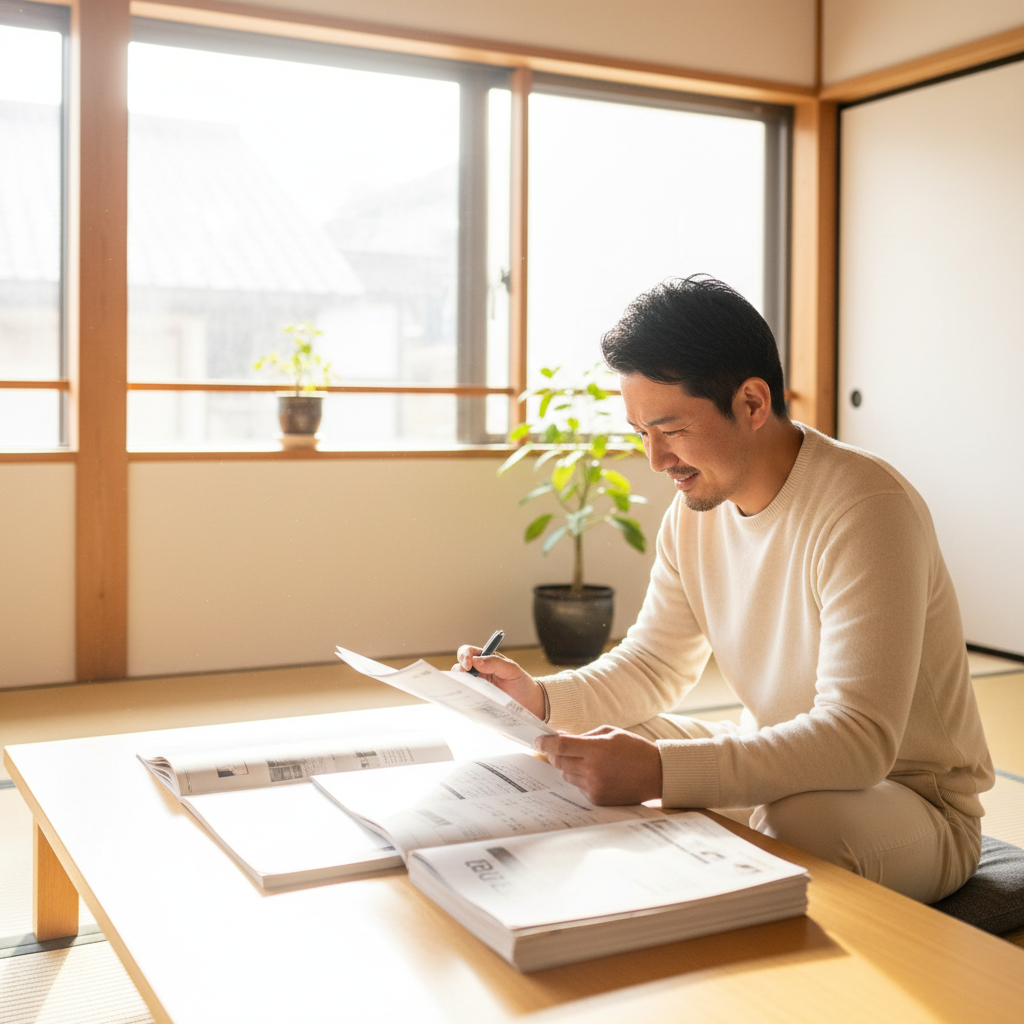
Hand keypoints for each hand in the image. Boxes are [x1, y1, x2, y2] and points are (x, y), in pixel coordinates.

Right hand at [453, 647, 545, 719]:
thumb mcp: (512, 670)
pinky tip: (468, 700)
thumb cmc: (521, 683)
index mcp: (485, 660)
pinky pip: (465, 699)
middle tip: (465, 677)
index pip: (468, 652)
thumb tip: (475, 661)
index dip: (464, 656)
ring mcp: (476, 687)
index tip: (468, 665)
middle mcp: (477, 672)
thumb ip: (495, 663)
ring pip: (459, 683)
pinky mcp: (476, 701)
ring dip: (459, 685)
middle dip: (459, 670)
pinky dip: (463, 698)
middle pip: (459, 667)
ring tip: (465, 689)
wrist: (530, 704)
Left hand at [535, 726, 662, 804]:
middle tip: (558, 746)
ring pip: (566, 774)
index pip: (560, 746)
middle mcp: (592, 770)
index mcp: (596, 749)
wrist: (656, 774)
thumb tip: (560, 738)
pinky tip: (596, 772)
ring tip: (585, 759)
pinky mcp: (597, 798)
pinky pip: (578, 786)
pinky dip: (580, 777)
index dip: (545, 742)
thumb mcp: (609, 733)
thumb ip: (584, 736)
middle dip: (554, 752)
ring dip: (568, 765)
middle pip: (558, 761)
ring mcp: (594, 786)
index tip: (538, 739)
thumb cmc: (633, 749)